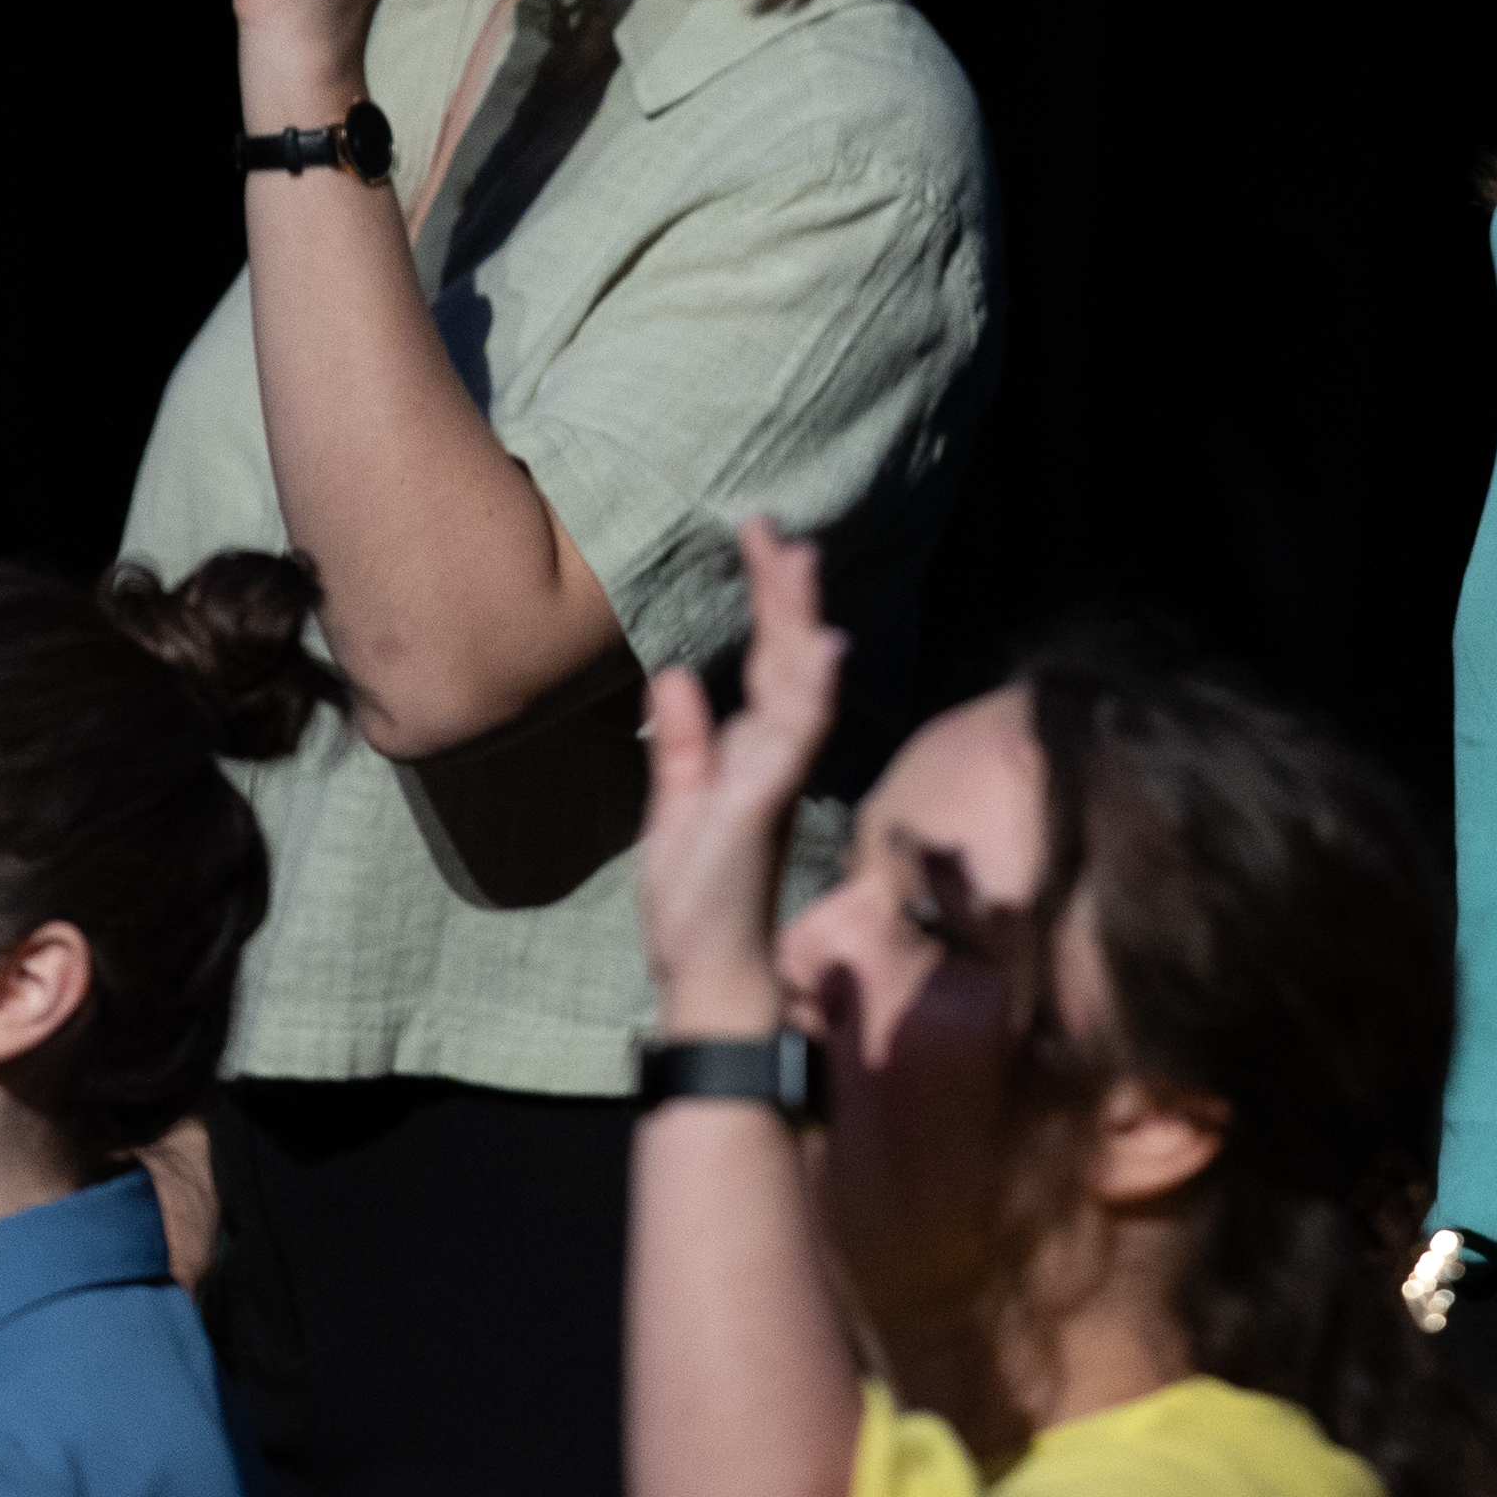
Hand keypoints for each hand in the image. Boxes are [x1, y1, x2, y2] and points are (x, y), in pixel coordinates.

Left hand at [635, 518, 842, 1044]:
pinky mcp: (769, 802)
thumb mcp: (675, 806)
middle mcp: (775, 756)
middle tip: (773, 527)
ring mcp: (777, 776)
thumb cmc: (696, 899)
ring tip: (795, 558)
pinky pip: (798, 736)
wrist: (703, 969)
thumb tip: (677, 672)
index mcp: (752, 753)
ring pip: (800, 683)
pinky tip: (821, 646)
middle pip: (787, 659)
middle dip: (782, 592)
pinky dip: (812, 688)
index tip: (758, 541)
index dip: (766, 602)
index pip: (767, 663)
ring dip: (799, 620)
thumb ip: (683, 742)